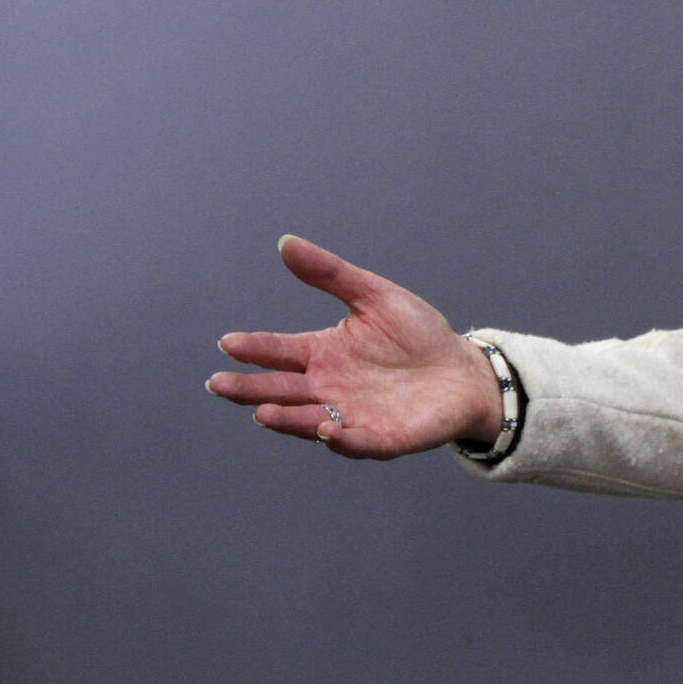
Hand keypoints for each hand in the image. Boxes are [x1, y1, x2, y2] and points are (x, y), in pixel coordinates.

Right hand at [207, 236, 501, 459]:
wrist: (463, 371)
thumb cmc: (418, 334)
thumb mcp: (375, 296)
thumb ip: (331, 274)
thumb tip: (286, 242)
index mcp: (323, 353)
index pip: (279, 351)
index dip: (254, 347)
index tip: (228, 342)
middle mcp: (328, 388)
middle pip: (280, 390)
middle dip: (249, 389)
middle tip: (219, 384)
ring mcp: (351, 416)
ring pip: (308, 420)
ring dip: (287, 418)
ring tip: (263, 412)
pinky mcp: (381, 438)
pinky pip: (356, 441)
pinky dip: (340, 439)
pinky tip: (327, 429)